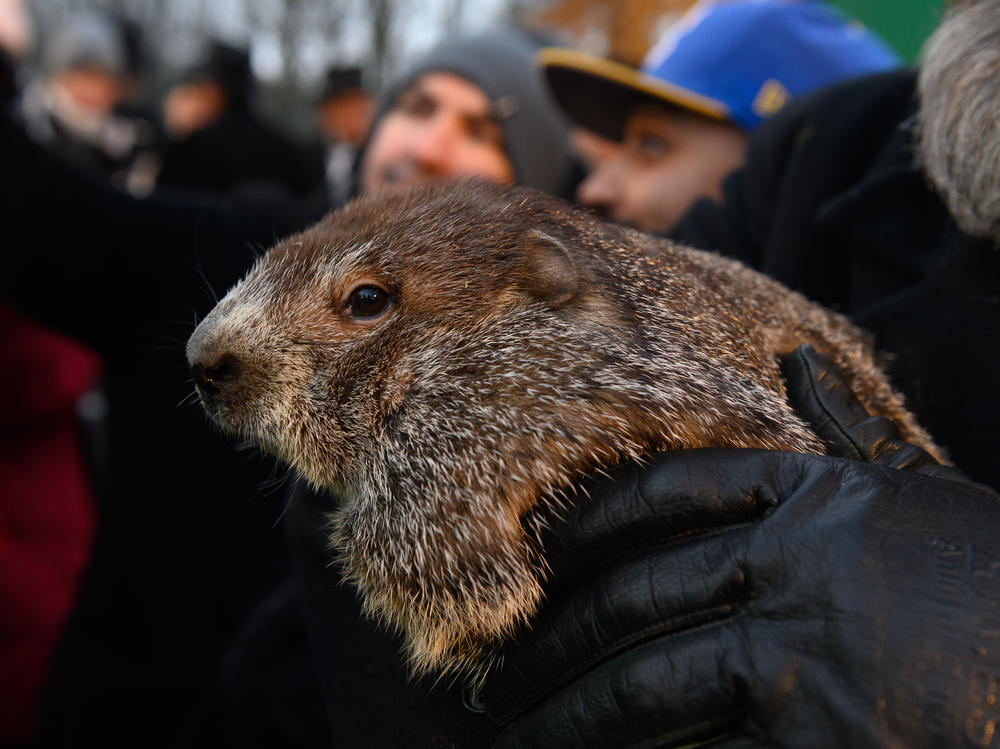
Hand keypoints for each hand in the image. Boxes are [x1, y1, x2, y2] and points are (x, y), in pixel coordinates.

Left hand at [484, 346, 999, 747]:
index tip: (545, 553)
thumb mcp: (927, 491)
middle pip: (633, 599)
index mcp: (813, 501)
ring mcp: (795, 659)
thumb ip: (850, 432)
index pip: (668, 495)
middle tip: (500, 676)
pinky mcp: (807, 740)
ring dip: (571, 715)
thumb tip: (796, 357)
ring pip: (644, 686)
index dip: (592, 522)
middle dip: (555, 643)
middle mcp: (790, 570)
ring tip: (521, 731)